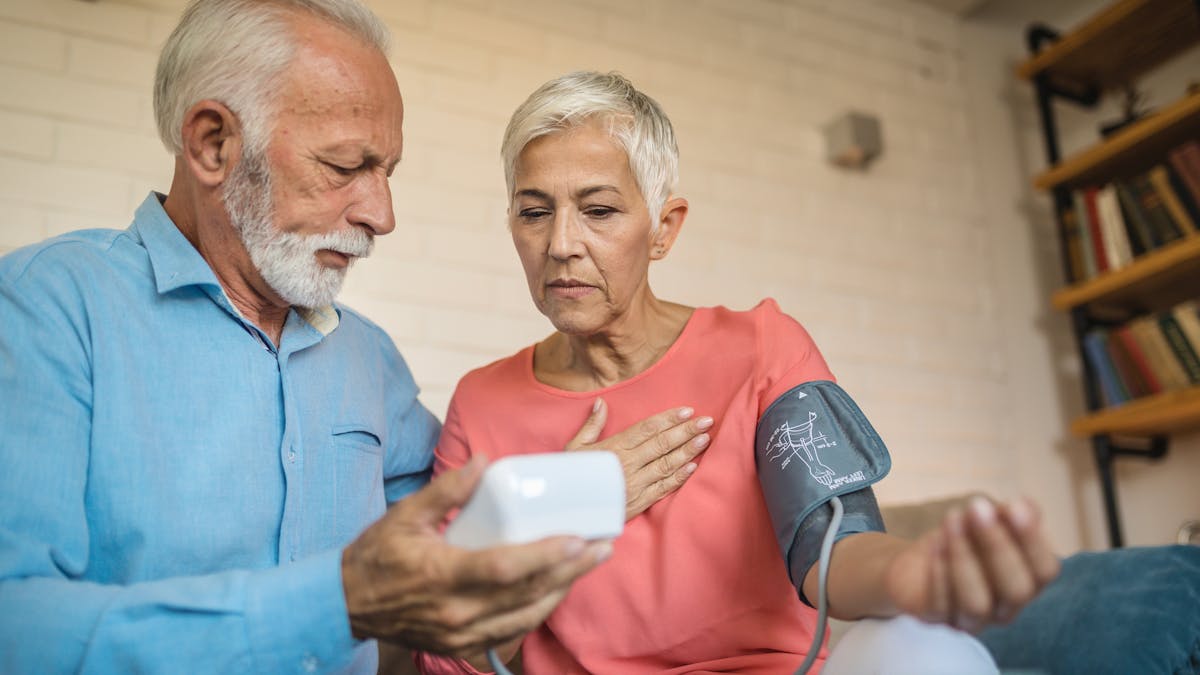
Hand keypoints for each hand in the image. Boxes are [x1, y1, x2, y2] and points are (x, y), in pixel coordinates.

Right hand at [341, 456, 611, 656]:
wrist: (347, 604)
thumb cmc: (376, 556)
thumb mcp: (406, 514)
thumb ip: (447, 489)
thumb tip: (483, 460)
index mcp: (443, 575)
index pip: (506, 568)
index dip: (546, 556)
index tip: (577, 539)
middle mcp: (457, 611)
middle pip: (527, 593)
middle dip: (571, 570)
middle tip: (601, 546)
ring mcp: (461, 633)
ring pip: (526, 616)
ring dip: (563, 590)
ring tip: (588, 563)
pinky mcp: (463, 644)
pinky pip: (512, 632)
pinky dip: (539, 610)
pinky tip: (557, 589)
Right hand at [566, 398, 712, 520]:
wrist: (567, 511)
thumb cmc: (571, 476)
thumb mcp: (574, 448)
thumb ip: (591, 426)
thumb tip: (601, 403)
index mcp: (613, 448)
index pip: (647, 429)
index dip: (668, 418)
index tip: (687, 410)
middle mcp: (627, 464)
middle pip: (662, 444)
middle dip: (686, 431)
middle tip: (707, 421)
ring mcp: (635, 484)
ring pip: (666, 464)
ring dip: (688, 451)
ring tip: (705, 439)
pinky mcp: (639, 502)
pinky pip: (663, 488)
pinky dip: (679, 477)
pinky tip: (693, 467)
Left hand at [883, 496, 1059, 632]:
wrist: (915, 563)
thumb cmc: (962, 540)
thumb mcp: (986, 520)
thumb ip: (1009, 514)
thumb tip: (1024, 506)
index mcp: (1027, 583)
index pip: (1045, 571)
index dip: (1033, 540)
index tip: (1015, 505)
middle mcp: (1005, 608)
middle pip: (1016, 590)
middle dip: (998, 545)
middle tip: (978, 507)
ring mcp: (970, 620)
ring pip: (976, 603)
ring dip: (965, 558)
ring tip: (952, 519)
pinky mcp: (936, 619)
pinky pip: (940, 605)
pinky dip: (939, 573)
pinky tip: (934, 543)